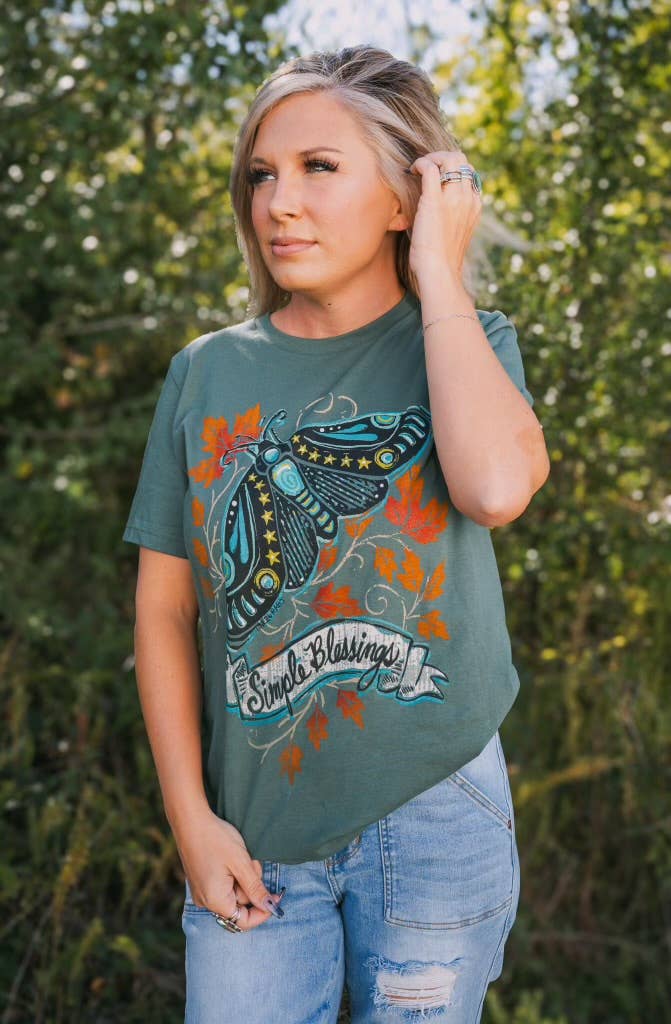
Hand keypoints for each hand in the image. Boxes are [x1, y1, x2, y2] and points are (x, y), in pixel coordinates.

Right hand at [175, 807, 282, 930]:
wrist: (190, 820)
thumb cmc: (216, 839)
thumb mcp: (242, 863)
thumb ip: (256, 889)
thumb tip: (270, 908)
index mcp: (215, 900)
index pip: (243, 922)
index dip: (263, 912)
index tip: (276, 897)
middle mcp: (206, 901)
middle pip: (240, 905)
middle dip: (252, 885)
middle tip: (252, 863)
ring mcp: (202, 891)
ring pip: (234, 892)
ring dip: (244, 877)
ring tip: (242, 855)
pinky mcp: (202, 881)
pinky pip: (225, 885)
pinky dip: (234, 874)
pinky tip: (233, 857)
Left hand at [406, 150, 482, 286]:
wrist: (439, 272)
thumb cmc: (441, 260)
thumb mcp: (453, 234)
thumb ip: (451, 217)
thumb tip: (436, 212)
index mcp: (474, 205)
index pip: (468, 173)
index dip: (451, 169)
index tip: (436, 177)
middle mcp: (468, 198)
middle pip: (462, 160)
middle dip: (442, 156)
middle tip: (426, 167)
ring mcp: (454, 198)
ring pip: (450, 158)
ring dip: (432, 157)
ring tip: (418, 169)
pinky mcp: (435, 201)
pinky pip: (431, 168)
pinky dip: (420, 163)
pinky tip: (411, 171)